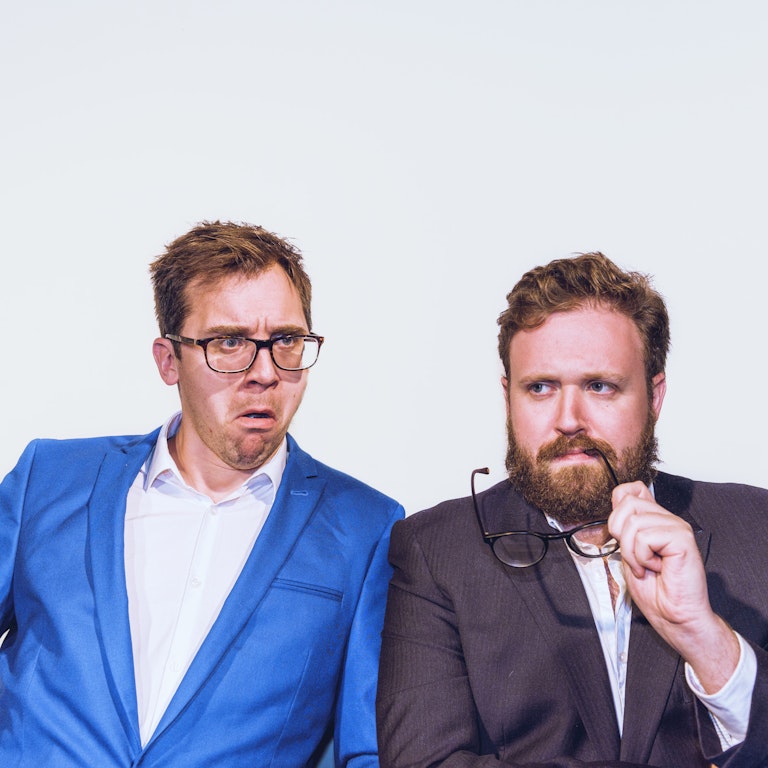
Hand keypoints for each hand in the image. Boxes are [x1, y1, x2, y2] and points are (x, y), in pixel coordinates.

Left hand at [608, 481, 738, 693]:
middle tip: (635, 557)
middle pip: (627, 502)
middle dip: (619, 533)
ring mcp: (676, 526)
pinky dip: (642, 557)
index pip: (631, 490)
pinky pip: (645, 537)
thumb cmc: (655, 591)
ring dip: (632, 552)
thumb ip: (625, 528)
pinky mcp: (682, 538)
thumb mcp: (629, 553)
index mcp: (654, 520)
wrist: (674, 616)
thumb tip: (615, 505)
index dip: (617, 507)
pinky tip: (657, 568)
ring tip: (647, 566)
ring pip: (633, 522)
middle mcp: (666, 519)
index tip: (620, 534)